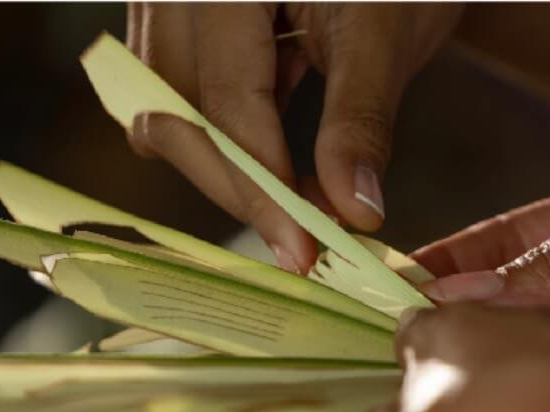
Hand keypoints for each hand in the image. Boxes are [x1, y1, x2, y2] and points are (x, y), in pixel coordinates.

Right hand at [125, 3, 461, 272]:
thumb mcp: (383, 32)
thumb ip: (360, 122)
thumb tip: (352, 211)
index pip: (224, 101)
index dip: (261, 185)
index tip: (302, 249)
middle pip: (173, 113)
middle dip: (237, 186)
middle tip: (302, 242)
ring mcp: (167, 2)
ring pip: (166, 111)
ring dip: (227, 166)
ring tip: (297, 205)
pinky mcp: (182, 23)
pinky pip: (180, 95)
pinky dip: (229, 138)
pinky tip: (280, 167)